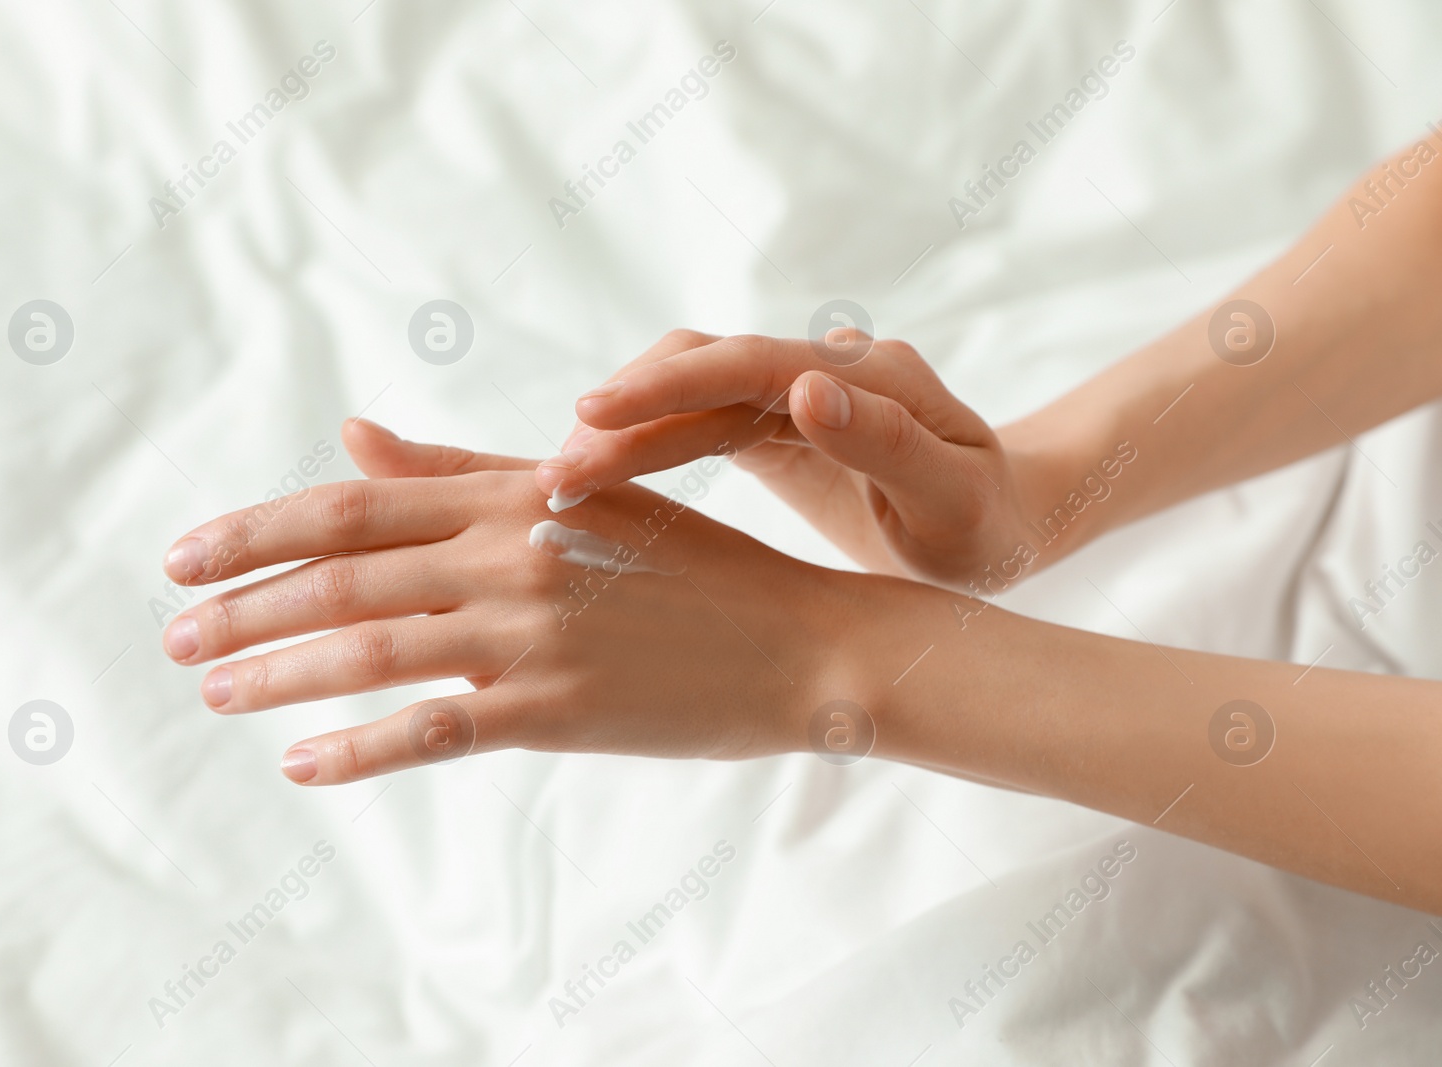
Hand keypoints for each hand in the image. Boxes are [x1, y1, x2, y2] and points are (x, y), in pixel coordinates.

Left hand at [157, 418, 876, 783]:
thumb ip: (463, 470)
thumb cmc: (697, 566)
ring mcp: (534, 633)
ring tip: (212, 689)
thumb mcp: (584, 496)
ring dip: (278, 673)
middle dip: (243, 607)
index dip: (257, 531)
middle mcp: (512, 553)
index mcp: (516, 493)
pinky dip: (358, 750)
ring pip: (372, 649)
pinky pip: (434, 730)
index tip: (184, 557)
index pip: (355, 507)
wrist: (803, 641)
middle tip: (171, 635)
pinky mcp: (559, 709)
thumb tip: (352, 439)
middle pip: (344, 576)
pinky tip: (301, 765)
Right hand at [536, 330, 1053, 587]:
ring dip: (624, 429)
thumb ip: (886, 445)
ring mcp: (792, 390)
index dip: (668, 387)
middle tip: (553, 472)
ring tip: (558, 479)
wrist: (1001, 520)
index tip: (593, 417)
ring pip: (689, 389)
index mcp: (869, 376)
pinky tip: (599, 476)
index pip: (748, 365)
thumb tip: (804, 388)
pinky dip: (645, 443)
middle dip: (625, 411)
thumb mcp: (955, 499)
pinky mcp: (771, 420)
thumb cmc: (985, 525)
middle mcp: (823, 367)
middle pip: (703, 367)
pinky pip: (696, 419)